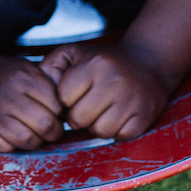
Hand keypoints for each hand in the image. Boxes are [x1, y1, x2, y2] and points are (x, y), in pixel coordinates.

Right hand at [0, 54, 64, 152]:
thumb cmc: (8, 76)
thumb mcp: (30, 69)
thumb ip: (50, 84)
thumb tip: (70, 110)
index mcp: (24, 78)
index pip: (56, 106)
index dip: (61, 114)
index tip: (57, 114)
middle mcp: (7, 95)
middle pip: (45, 125)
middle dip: (53, 132)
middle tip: (50, 129)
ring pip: (26, 140)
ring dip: (34, 141)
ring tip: (33, 133)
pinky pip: (3, 148)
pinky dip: (11, 146)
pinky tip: (12, 137)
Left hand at [42, 42, 170, 140]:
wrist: (147, 61)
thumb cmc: (102, 61)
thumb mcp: (74, 54)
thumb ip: (51, 67)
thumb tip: (43, 88)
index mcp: (94, 64)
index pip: (64, 98)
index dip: (66, 99)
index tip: (76, 93)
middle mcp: (115, 80)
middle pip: (79, 119)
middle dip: (79, 116)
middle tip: (88, 105)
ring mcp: (132, 99)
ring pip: (100, 131)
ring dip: (97, 126)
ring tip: (103, 111)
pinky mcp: (145, 115)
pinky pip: (120, 136)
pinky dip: (117, 131)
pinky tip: (119, 115)